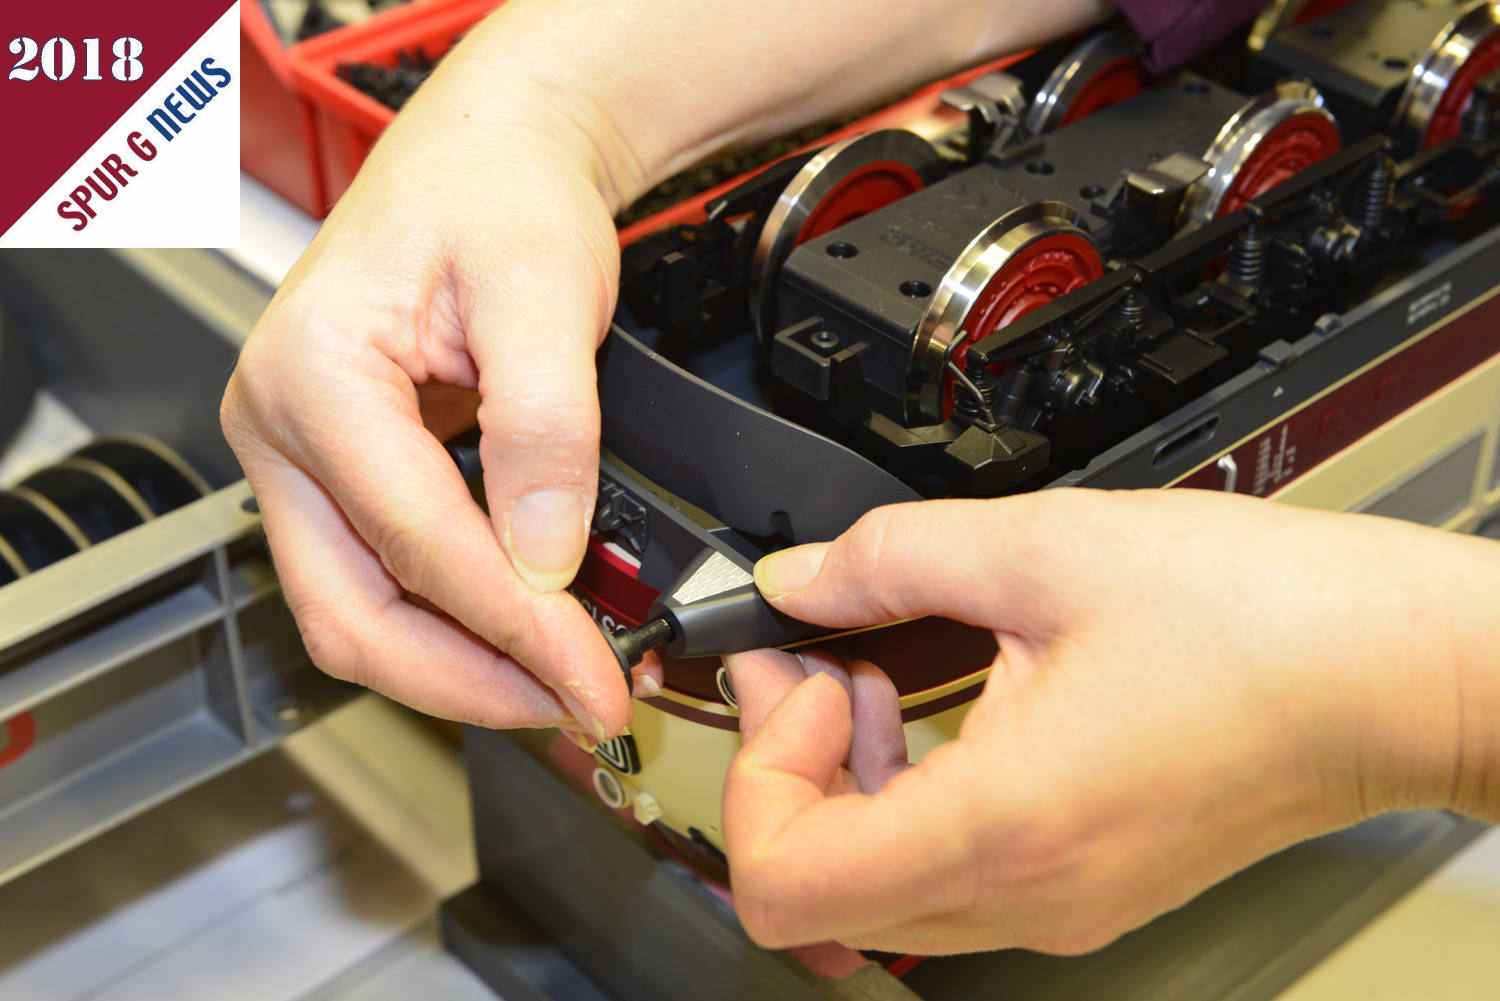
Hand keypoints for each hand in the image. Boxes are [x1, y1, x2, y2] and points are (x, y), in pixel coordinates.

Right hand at [222, 54, 657, 738]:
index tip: (594, 679)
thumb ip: (544, 432)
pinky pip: (391, 578)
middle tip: (575, 706)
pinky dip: (463, 620)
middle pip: (353, 617)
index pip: (416, 546)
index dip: (516, 629)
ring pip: (364, 613)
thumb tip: (547, 561)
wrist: (492, 159)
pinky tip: (532, 630)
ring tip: (564, 679)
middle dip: (470, 681)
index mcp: (314, 379)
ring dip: (466, 664)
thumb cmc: (500, 193)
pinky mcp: (348, 475)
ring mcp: (308, 459)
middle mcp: (285, 430)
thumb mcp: (544, 292)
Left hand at [723, 489, 1498, 953]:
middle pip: (821, 891)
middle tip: (803, 664)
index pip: (786, 886)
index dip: (752, 780)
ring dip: (843, 782)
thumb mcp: (1044, 549)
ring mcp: (1060, 906)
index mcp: (1004, 826)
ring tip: (871, 676)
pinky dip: (907, 798)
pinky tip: (936, 711)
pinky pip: (949, 875)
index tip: (789, 684)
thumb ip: (890, 558)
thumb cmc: (1261, 622)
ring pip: (880, 889)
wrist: (1391, 672)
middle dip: (784, 766)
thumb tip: (800, 577)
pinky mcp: (1088, 886)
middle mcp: (1026, 896)